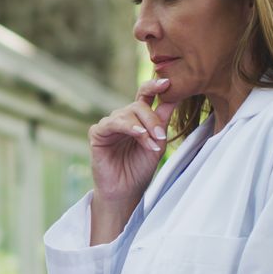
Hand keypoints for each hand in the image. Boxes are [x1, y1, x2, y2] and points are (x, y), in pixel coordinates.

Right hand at [88, 78, 177, 242]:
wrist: (126, 191)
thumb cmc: (140, 169)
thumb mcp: (157, 142)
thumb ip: (162, 120)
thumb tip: (175, 96)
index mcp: (138, 118)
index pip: (145, 95)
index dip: (155, 86)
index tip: (168, 82)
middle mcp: (123, 118)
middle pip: (138, 105)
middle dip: (152, 119)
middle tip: (162, 135)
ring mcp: (109, 124)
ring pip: (126, 113)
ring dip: (143, 126)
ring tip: (152, 142)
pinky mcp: (97, 133)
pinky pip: (111, 123)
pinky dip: (128, 128)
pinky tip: (138, 134)